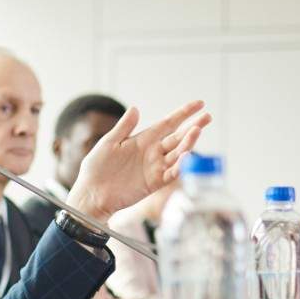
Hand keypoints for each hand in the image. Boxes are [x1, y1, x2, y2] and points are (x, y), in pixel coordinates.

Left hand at [65, 100, 210, 219]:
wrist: (91, 194)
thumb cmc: (96, 168)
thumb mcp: (108, 143)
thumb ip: (123, 128)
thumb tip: (135, 108)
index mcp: (143, 139)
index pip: (168, 123)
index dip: (183, 114)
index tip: (199, 104)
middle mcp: (152, 152)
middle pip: (178, 137)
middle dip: (193, 126)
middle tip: (208, 117)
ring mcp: (155, 168)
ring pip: (177, 153)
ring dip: (188, 143)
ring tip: (197, 131)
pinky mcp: (154, 183)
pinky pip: (171, 174)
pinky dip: (180, 166)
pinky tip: (186, 156)